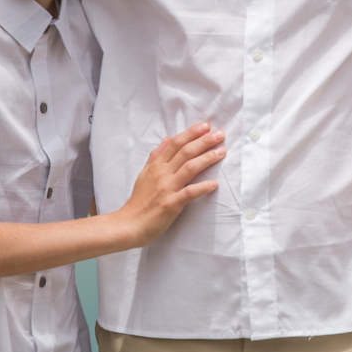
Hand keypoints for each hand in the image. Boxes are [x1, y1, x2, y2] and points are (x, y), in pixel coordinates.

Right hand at [121, 125, 225, 244]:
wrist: (129, 224)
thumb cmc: (138, 201)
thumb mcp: (144, 174)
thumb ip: (156, 156)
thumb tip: (166, 138)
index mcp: (156, 165)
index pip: (175, 143)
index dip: (191, 133)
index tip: (205, 126)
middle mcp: (162, 173)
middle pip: (185, 152)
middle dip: (204, 141)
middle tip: (220, 134)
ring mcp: (167, 188)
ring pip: (190, 168)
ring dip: (207, 158)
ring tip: (222, 152)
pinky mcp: (171, 204)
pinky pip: (189, 193)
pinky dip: (202, 187)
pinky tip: (215, 184)